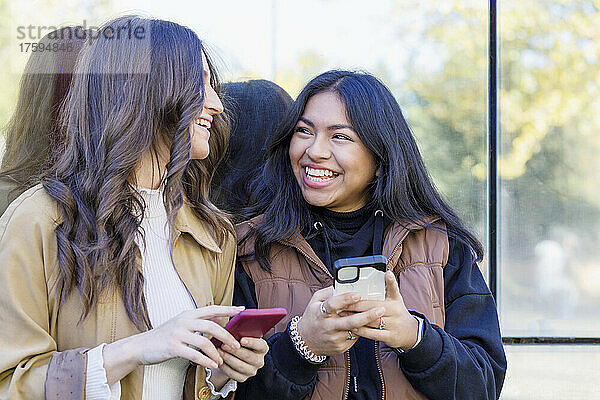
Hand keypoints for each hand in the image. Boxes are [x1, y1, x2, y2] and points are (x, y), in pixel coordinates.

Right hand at [103, 305, 243, 384]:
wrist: (140, 346)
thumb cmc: (163, 336)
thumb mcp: (181, 324)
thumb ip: (198, 321)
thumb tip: (218, 318)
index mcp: (187, 314)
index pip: (212, 309)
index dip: (227, 309)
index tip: (242, 309)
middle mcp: (184, 321)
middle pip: (212, 326)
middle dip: (227, 336)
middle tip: (236, 345)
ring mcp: (178, 334)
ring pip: (204, 342)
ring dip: (216, 353)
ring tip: (221, 361)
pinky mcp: (172, 347)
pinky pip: (194, 354)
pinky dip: (205, 360)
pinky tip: (212, 365)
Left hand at [213, 337, 268, 381]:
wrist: (235, 355)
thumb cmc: (238, 341)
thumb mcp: (242, 335)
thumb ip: (241, 333)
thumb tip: (232, 329)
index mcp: (262, 348)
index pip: (260, 345)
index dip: (252, 343)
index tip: (241, 340)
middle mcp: (259, 361)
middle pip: (248, 356)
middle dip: (234, 350)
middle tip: (224, 345)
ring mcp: (252, 371)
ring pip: (240, 366)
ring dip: (228, 358)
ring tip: (218, 352)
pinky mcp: (243, 378)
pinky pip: (233, 374)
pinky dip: (225, 367)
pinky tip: (218, 360)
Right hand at [297, 286, 383, 355]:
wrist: (306, 342)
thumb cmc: (313, 317)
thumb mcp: (315, 301)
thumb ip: (328, 292)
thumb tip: (342, 284)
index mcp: (320, 313)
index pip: (333, 305)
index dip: (345, 299)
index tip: (358, 294)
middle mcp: (328, 326)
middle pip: (350, 321)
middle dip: (367, 315)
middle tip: (380, 309)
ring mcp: (335, 338)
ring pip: (356, 330)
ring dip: (367, 323)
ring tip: (379, 316)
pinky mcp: (340, 347)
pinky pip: (355, 337)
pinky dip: (361, 330)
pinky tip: (365, 324)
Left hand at [346, 271, 418, 349]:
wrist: (410, 333)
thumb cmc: (396, 313)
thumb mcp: (394, 301)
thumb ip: (384, 292)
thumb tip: (370, 280)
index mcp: (396, 300)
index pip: (394, 289)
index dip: (391, 281)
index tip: (387, 273)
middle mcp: (396, 311)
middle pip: (374, 306)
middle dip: (357, 305)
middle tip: (344, 303)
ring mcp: (394, 324)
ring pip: (372, 320)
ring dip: (356, 317)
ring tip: (344, 315)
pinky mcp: (391, 336)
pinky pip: (373, 333)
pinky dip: (362, 330)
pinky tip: (353, 327)